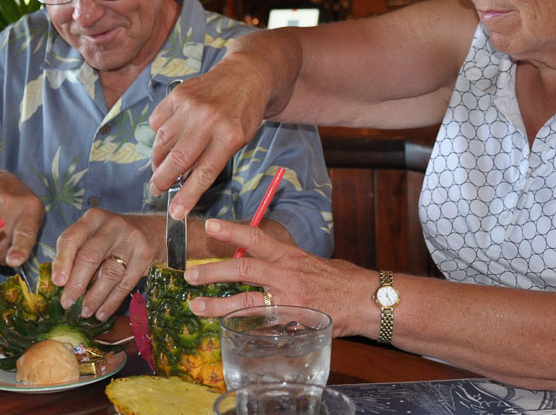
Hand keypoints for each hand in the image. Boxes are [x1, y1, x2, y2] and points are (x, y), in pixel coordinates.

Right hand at [0, 170, 44, 267]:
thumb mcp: (32, 214)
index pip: (25, 232)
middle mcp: (8, 203)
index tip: (15, 261)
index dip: (20, 249)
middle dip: (0, 256)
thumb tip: (15, 261)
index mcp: (29, 207)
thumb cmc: (18, 205)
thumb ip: (28, 236)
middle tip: (5, 254)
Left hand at [51, 209, 161, 320]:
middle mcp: (112, 226)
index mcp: (92, 219)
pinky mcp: (145, 255)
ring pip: (110, 272)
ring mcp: (131, 239)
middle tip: (67, 304)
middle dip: (77, 283)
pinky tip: (102, 312)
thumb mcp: (93, 235)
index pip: (72, 238)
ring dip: (95, 297)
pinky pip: (126, 282)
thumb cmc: (113, 237)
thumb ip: (76, 252)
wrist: (153, 230)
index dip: (62, 261)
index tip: (57, 282)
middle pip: (91, 256)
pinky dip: (112, 301)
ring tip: (84, 312)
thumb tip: (59, 285)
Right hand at [148, 58, 270, 218]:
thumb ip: (213, 158)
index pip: (203, 173)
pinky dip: (158, 134)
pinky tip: (167, 138)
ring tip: (160, 168)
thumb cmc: (244, 113)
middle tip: (156, 189)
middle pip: (178, 159)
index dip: (187, 196)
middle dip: (162, 180)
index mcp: (230, 136)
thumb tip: (183, 180)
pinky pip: (158, 121)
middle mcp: (209, 120)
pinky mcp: (178, 94)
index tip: (176, 213)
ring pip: (162, 142)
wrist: (247, 75)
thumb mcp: (240, 139)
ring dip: (157, 160)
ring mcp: (191, 105)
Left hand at [183, 218, 369, 337]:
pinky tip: (227, 330)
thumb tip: (259, 257)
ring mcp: (289, 301)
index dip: (231, 231)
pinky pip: (262, 326)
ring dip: (217, 305)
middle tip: (189, 274)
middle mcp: (287, 276)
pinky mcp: (292, 323)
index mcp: (291, 256)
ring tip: (196, 305)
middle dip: (212, 271)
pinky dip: (244, 328)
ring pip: (246, 302)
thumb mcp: (312, 261)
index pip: (256, 238)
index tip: (210, 226)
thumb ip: (285, 260)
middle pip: (243, 270)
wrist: (366, 301)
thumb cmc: (341, 279)